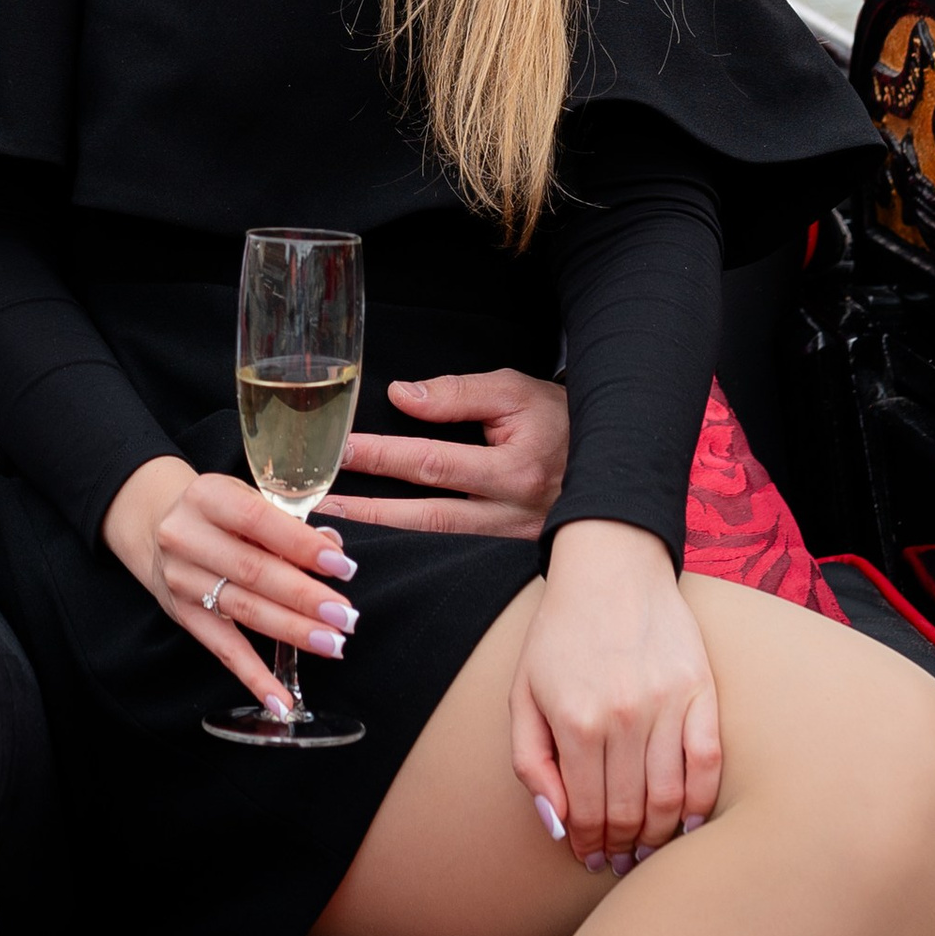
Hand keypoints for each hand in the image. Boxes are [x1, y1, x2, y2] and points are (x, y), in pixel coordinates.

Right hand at [101, 454, 361, 719]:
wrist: (155, 525)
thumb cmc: (217, 512)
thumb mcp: (245, 499)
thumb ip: (287, 522)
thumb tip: (333, 547)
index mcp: (208, 497)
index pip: (258, 520)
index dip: (302, 545)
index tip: (343, 566)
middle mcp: (188, 537)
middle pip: (253, 571)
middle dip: (304, 597)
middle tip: (345, 616)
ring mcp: (183, 579)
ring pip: (244, 610)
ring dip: (292, 631)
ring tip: (332, 644)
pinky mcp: (184, 614)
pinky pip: (223, 649)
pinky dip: (254, 677)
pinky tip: (281, 700)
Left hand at [330, 369, 568, 538]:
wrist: (613, 458)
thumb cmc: (561, 418)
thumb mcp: (513, 390)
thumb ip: (457, 395)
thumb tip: (402, 397)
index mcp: (514, 469)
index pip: (433, 462)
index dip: (383, 456)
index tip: (343, 448)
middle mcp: (511, 511)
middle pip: (426, 511)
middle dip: (370, 504)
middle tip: (321, 497)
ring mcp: (510, 534)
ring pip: (436, 533)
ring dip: (384, 524)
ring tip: (337, 517)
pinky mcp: (508, 544)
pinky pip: (453, 541)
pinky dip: (414, 535)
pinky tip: (382, 528)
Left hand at [509, 520, 720, 873]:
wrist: (610, 569)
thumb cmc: (560, 635)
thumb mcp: (523, 694)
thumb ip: (532, 763)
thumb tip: (557, 826)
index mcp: (575, 720)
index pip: (587, 811)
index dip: (588, 845)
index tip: (590, 858)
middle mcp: (623, 717)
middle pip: (630, 812)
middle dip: (623, 848)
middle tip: (620, 861)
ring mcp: (667, 704)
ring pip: (670, 799)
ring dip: (660, 837)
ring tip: (649, 850)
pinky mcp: (701, 691)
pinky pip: (708, 763)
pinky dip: (701, 803)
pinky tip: (688, 824)